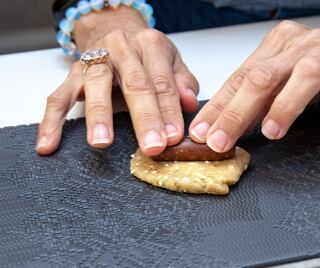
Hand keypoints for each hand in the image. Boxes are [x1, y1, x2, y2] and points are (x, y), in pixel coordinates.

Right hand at [36, 6, 198, 155]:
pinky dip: (52, 121)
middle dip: (144, 118)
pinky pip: (58, 97)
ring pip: (96, 85)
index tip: (173, 136)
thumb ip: (182, 82)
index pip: (163, 82)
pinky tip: (49, 144)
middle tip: (151, 146)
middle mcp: (122, 48)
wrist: (112, 27)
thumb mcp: (170, 60)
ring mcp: (94, 59)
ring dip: (99, 116)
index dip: (169, 111)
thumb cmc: (144, 52)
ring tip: (101, 143)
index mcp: (150, 45)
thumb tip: (190, 103)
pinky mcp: (72, 73)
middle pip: (135, 83)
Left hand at [189, 11, 319, 151]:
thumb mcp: (277, 80)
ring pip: (307, 73)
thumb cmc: (315, 66)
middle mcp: (299, 46)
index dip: (219, 108)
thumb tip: (219, 127)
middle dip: (238, 112)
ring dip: (285, 105)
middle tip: (222, 140)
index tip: (202, 133)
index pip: (239, 78)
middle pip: (264, 77)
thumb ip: (253, 101)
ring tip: (271, 131)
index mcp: (274, 48)